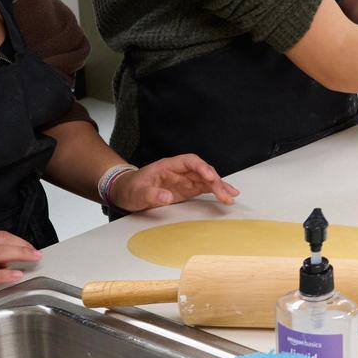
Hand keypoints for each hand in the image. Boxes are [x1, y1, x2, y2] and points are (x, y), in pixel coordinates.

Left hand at [110, 155, 238, 211]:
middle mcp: (180, 171)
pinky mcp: (187, 189)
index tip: (209, 177)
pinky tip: (226, 195)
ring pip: (206, 179)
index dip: (202, 167)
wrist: (126, 192)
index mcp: (168, 166)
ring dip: (219, 187)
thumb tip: (167, 197)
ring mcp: (184, 180)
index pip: (190, 161)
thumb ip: (151, 194)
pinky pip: (204, 188)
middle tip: (224, 194)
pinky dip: (215, 191)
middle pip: (202, 171)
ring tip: (231, 195)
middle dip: (215, 181)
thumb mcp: (137, 193)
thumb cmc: (130, 189)